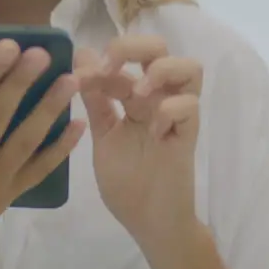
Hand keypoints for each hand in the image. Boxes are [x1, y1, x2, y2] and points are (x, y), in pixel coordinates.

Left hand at [77, 36, 202, 247]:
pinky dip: (169, 110)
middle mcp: (158, 98)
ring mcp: (176, 115)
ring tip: (137, 95)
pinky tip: (153, 133)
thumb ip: (95, 100)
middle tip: (110, 69)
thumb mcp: (102, 136)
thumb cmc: (126, 182)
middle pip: (160, 47)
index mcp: (135, 96)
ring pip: (190, 67)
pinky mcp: (188, 135)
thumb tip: (81, 57)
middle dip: (132, 47)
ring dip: (159, 72)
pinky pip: (190, 105)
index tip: (78, 78)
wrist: (147, 222)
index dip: (98, 61)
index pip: (122, 59)